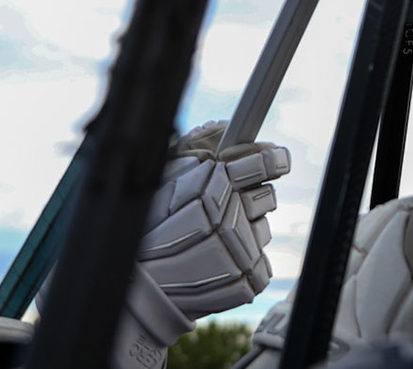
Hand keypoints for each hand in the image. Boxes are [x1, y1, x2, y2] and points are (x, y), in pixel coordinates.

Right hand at [113, 121, 291, 367]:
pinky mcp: (247, 278)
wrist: (136, 286)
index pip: (265, 161)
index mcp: (215, 183)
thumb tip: (233, 128)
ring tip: (211, 240)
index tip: (276, 160)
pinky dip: (243, 261)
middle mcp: (232, 214)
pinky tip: (217, 262)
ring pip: (263, 228)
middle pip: (266, 195)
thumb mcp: (167, 173)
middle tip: (226, 207)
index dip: (272, 158)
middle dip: (249, 197)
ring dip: (245, 230)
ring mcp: (242, 249)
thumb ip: (201, 146)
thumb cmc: (148, 222)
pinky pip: (261, 262)